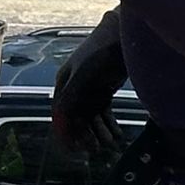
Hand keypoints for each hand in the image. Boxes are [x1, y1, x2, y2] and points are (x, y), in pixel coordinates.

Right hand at [51, 10, 128, 164]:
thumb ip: (71, 95)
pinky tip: (116, 134)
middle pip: (76, 118)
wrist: (125, 35)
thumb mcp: (83, 74)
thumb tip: (60, 117)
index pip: (60, 113)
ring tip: (110, 142)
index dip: (65, 131)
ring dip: (99, 131)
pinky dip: (109, 124)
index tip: (73, 148)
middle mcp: (74, 88)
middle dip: (85, 134)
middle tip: (95, 149)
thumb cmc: (101, 51)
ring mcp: (90, 89)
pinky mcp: (105, 90)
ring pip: (91, 117)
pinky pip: (103, 112)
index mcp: (64, 83)